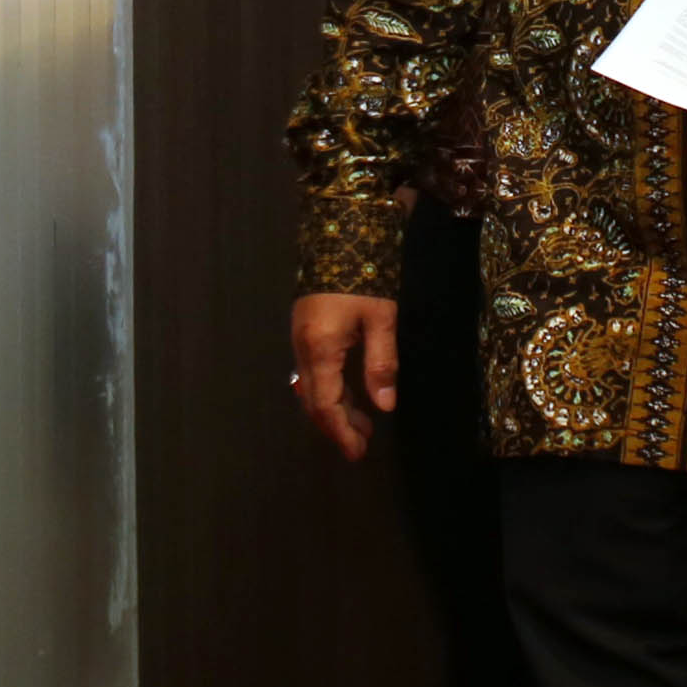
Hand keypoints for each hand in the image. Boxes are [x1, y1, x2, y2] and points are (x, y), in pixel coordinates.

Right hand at [291, 291, 399, 459]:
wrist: (340, 234)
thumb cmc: (365, 275)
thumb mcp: (381, 318)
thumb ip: (381, 363)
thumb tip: (384, 406)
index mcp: (320, 349)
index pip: (326, 405)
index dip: (342, 431)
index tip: (358, 452)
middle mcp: (303, 349)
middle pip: (314, 402)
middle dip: (337, 426)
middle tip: (362, 444)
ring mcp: (302, 340)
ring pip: (313, 389)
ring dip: (335, 409)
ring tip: (363, 425)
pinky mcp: (308, 332)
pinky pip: (314, 373)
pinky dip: (331, 391)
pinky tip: (351, 394)